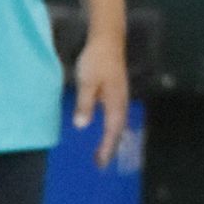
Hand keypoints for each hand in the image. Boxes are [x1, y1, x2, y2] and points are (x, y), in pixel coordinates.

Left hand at [73, 26, 129, 165]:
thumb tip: (82, 126)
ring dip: (112, 139)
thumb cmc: (96, 60)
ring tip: (102, 152)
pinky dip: (112, 128)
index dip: (107, 148)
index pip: (112, 131)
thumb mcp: (87, 82)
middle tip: (101, 164)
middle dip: (111, 147)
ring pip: (118, 124)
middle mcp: (122, 102)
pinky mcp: (116, 92)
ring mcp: (120, 97)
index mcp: (116, 102)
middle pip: (118, 130)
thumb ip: (85, 104)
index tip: (101, 163)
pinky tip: (106, 129)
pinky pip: (116, 116)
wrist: (108, 40)